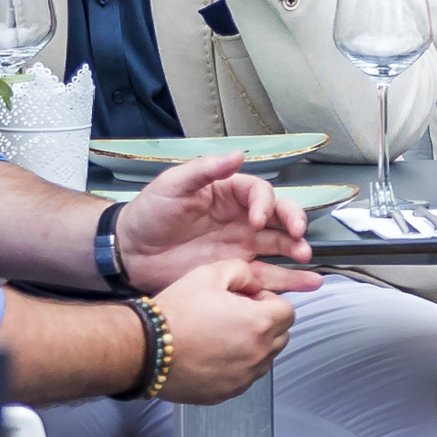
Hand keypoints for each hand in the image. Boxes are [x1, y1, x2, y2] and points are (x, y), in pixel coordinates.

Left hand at [115, 155, 310, 286]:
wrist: (131, 252)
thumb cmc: (149, 213)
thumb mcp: (172, 184)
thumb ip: (204, 170)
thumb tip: (238, 154)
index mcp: (228, 193)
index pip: (259, 193)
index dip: (265, 204)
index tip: (257, 219)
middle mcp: (241, 218)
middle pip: (279, 216)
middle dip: (293, 222)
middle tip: (297, 234)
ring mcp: (241, 244)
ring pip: (280, 244)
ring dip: (297, 248)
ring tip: (305, 257)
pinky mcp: (236, 269)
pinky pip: (267, 274)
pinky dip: (288, 279)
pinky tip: (306, 282)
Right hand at [148, 256, 302, 403]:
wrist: (145, 349)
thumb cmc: (174, 314)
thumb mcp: (209, 274)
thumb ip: (242, 272)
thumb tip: (256, 283)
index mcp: (259, 323)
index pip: (288, 311)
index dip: (269, 302)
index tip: (250, 301)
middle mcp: (258, 353)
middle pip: (281, 335)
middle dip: (266, 323)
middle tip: (236, 316)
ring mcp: (245, 376)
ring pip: (266, 358)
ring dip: (254, 345)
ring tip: (222, 335)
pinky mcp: (229, 392)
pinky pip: (246, 376)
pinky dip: (238, 365)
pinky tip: (214, 354)